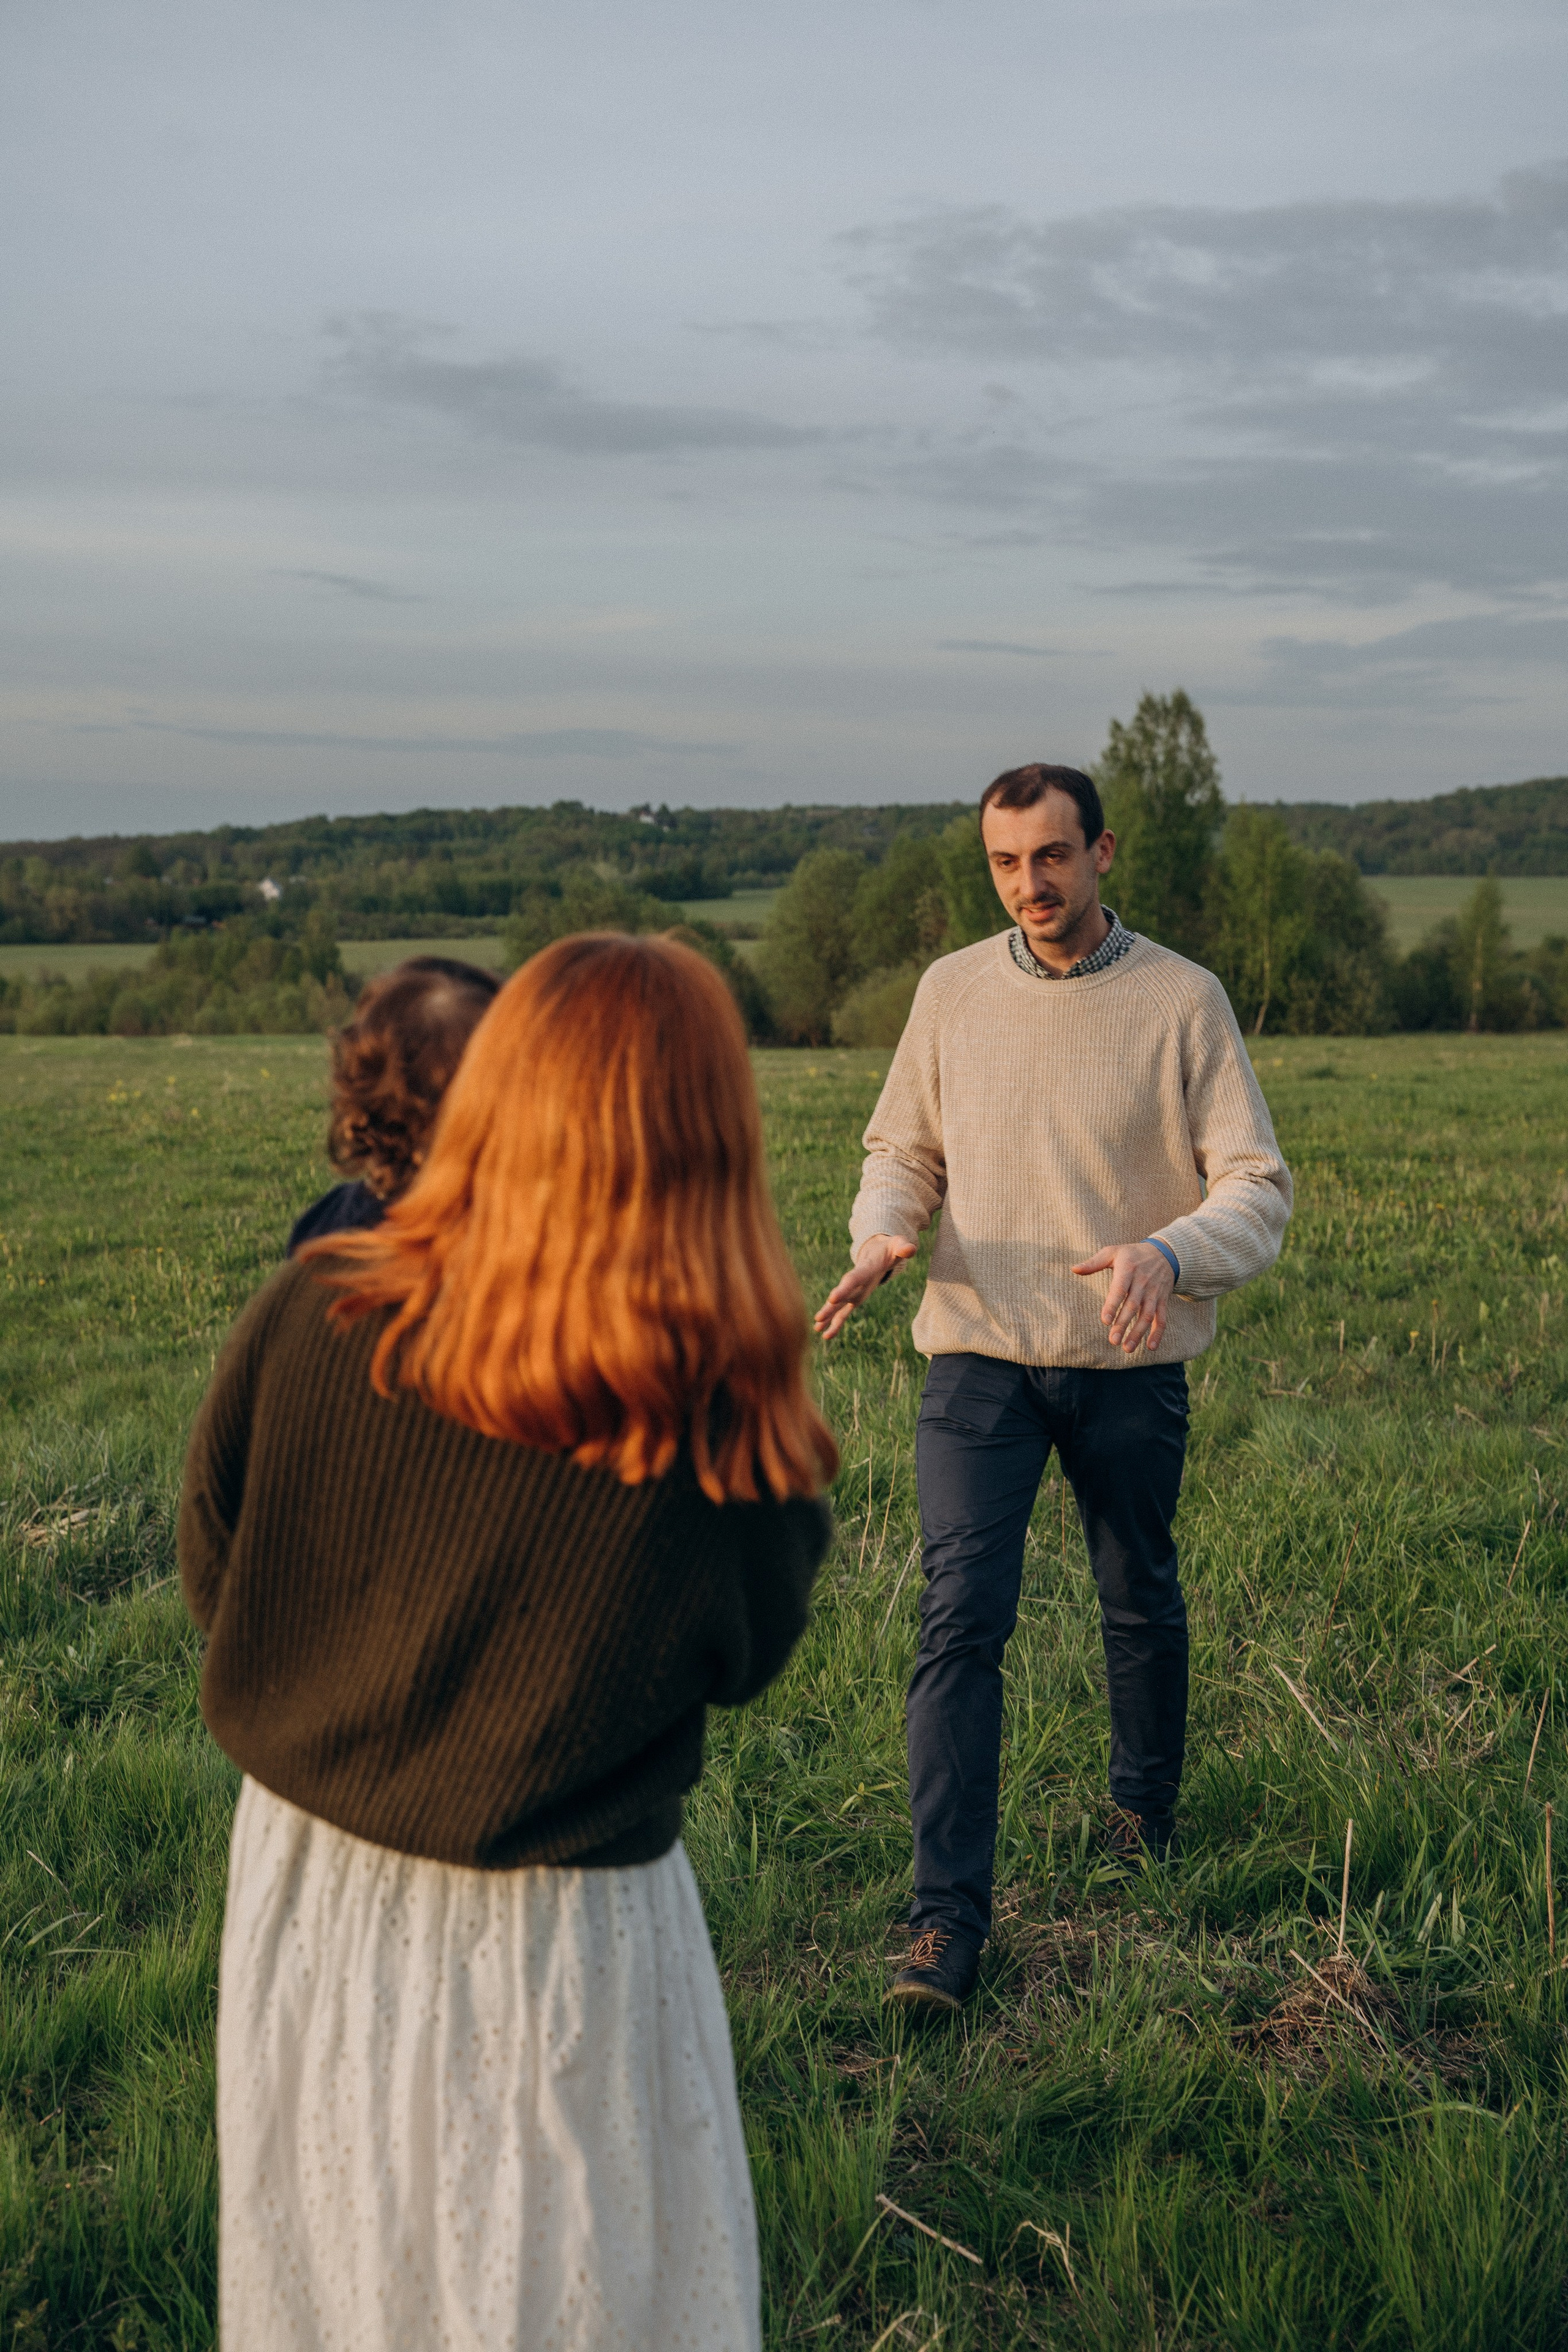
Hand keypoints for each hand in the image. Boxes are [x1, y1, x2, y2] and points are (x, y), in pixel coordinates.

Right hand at [813, 1234, 916, 1340]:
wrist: (876, 1250)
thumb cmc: (889, 1248)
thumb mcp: (898, 1245)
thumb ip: (903, 1247)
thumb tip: (910, 1250)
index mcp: (865, 1269)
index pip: (853, 1279)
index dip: (844, 1289)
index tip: (832, 1298)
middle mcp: (855, 1281)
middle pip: (841, 1295)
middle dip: (830, 1307)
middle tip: (818, 1317)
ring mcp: (853, 1291)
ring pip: (839, 1306)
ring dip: (828, 1316)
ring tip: (817, 1328)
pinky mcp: (855, 1298)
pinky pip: (844, 1313)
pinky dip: (835, 1324)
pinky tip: (825, 1335)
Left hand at [1073, 1241, 1174, 1355]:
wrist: (1165, 1254)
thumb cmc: (1132, 1254)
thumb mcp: (1113, 1252)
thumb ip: (1093, 1262)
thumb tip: (1073, 1269)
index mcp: (1128, 1269)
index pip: (1120, 1289)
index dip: (1113, 1305)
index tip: (1105, 1320)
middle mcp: (1143, 1282)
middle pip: (1132, 1305)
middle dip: (1123, 1324)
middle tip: (1113, 1340)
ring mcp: (1154, 1292)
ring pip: (1147, 1315)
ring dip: (1138, 1333)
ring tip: (1127, 1348)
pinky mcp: (1162, 1300)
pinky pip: (1162, 1318)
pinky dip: (1158, 1333)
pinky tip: (1150, 1347)